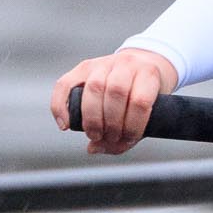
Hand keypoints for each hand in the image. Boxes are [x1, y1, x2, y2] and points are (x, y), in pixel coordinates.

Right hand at [51, 50, 179, 154]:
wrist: (143, 63)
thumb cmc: (147, 93)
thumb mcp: (151, 111)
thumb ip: (128, 134)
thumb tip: (94, 149)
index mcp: (149, 74)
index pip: (140, 101)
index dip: (132, 126)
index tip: (127, 139)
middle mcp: (126, 64)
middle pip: (116, 93)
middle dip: (111, 123)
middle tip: (109, 138)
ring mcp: (103, 63)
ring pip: (94, 88)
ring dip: (92, 118)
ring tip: (95, 135)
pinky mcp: (82, 67)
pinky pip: (64, 84)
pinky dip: (61, 106)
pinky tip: (66, 124)